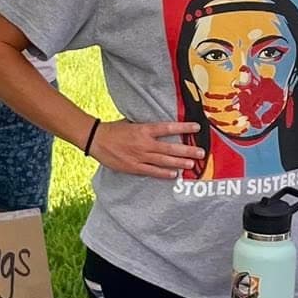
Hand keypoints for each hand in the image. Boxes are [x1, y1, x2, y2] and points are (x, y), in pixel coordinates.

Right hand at [88, 120, 205, 179]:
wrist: (96, 139)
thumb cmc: (115, 130)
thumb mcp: (132, 123)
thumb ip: (147, 127)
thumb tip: (162, 126)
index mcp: (144, 129)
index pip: (168, 128)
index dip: (183, 127)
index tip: (197, 127)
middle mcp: (144, 143)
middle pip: (170, 147)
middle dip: (187, 150)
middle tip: (201, 152)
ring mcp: (139, 156)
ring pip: (164, 161)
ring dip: (179, 163)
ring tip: (192, 164)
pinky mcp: (134, 167)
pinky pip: (152, 171)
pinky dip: (164, 174)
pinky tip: (174, 174)